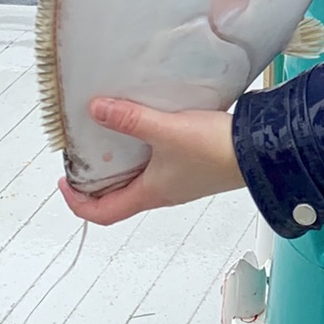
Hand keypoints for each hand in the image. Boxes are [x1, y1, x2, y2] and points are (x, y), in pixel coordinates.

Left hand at [57, 101, 245, 225]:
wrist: (258, 150)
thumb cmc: (215, 151)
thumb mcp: (165, 131)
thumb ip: (130, 119)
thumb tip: (97, 109)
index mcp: (150, 194)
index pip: (102, 213)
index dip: (77, 203)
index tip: (65, 182)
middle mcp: (163, 192)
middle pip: (118, 198)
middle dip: (96, 181)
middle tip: (84, 157)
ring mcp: (179, 180)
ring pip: (139, 181)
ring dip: (121, 165)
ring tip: (111, 137)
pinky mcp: (194, 166)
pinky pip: (159, 165)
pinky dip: (144, 152)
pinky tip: (148, 127)